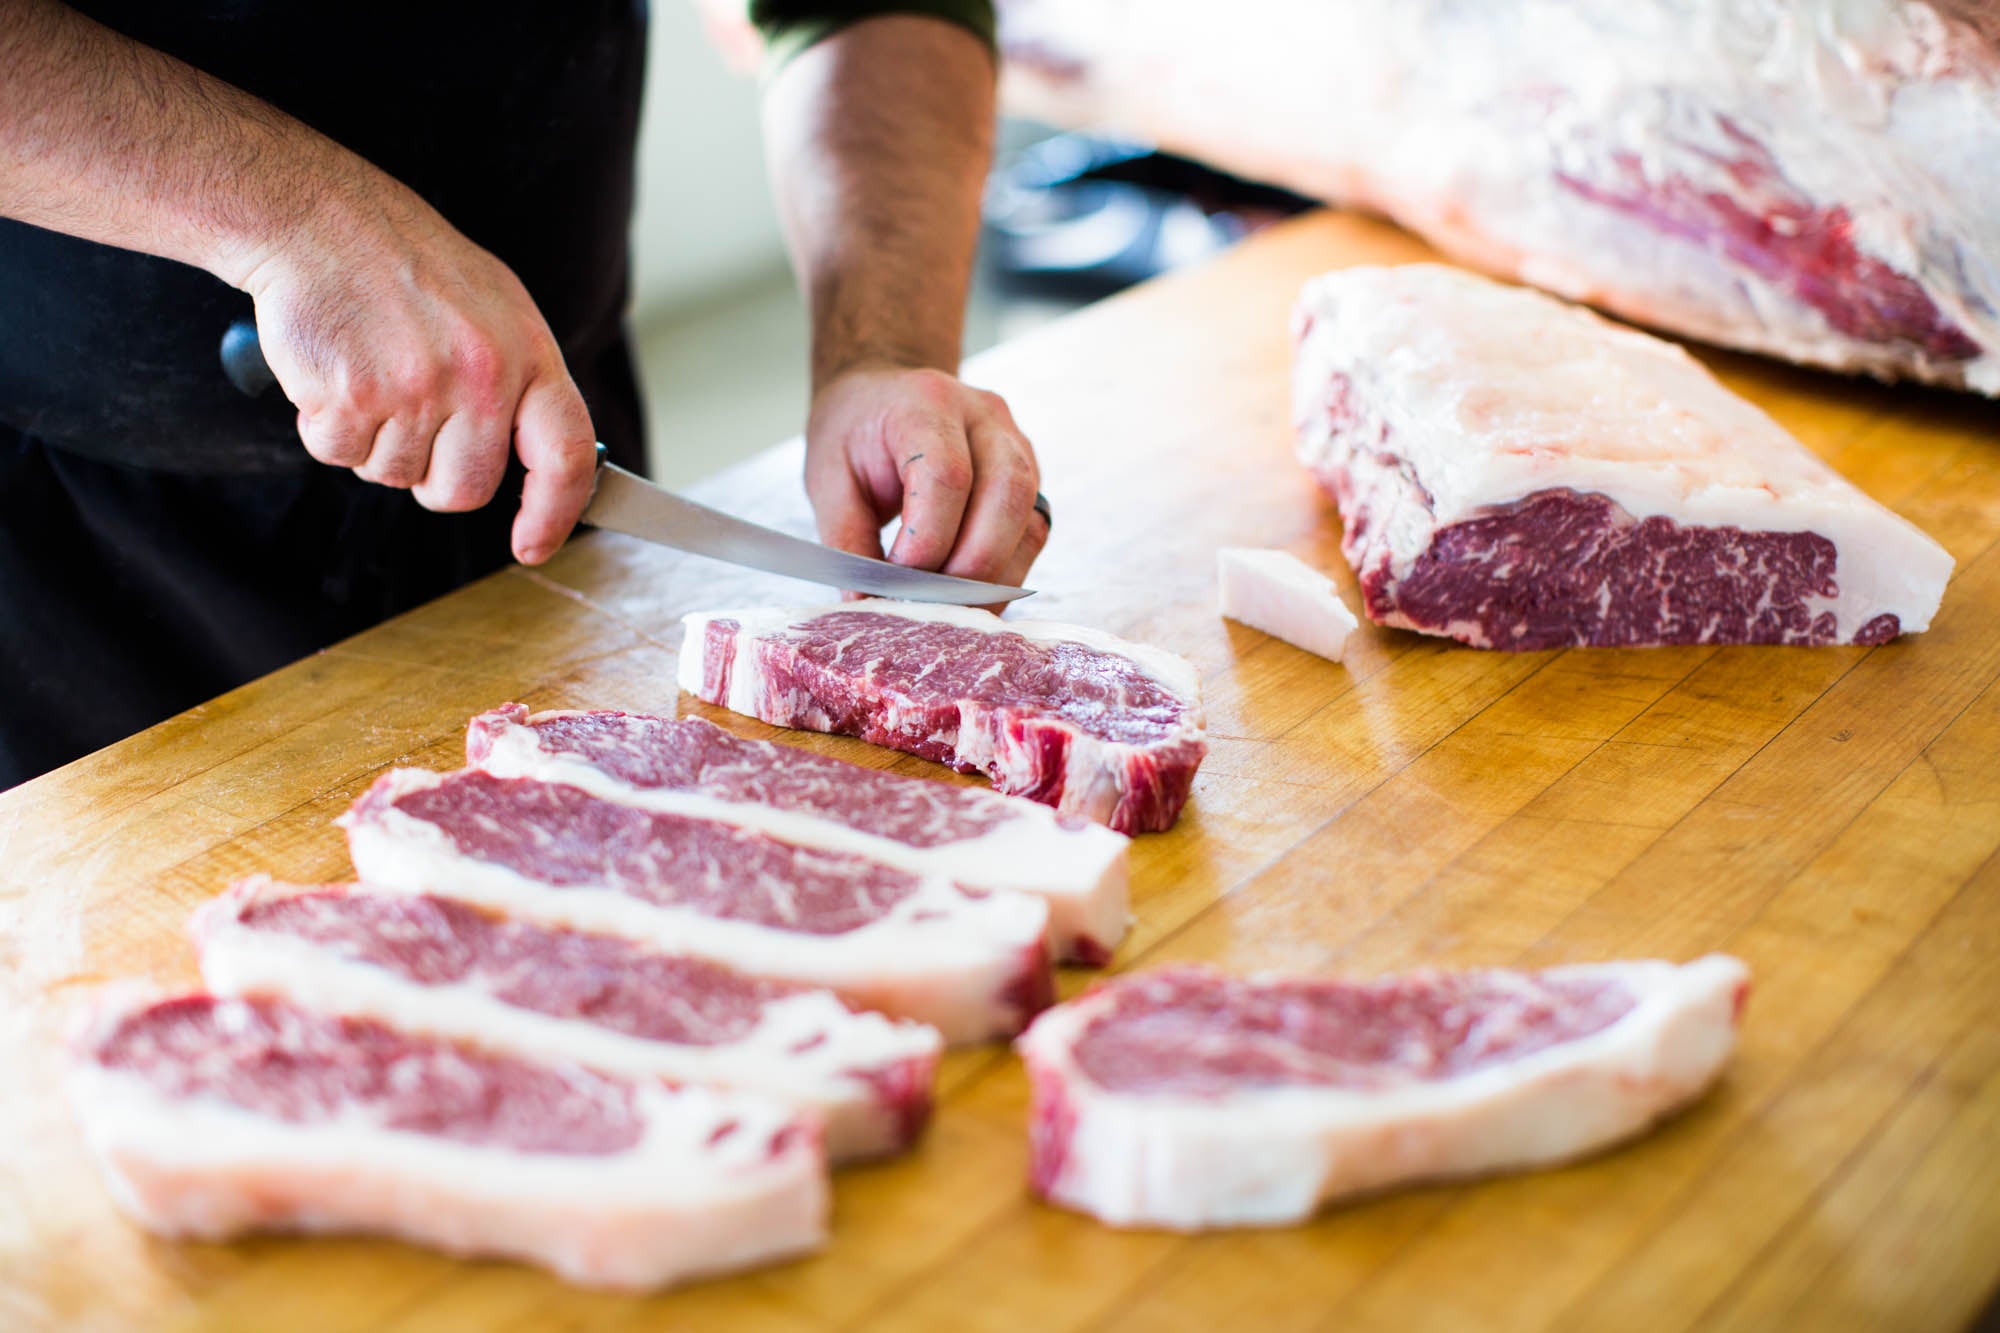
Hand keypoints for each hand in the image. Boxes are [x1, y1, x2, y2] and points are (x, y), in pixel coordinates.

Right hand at [238, 171, 597, 564]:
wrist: (318, 218)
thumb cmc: (406, 264)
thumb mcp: (496, 307)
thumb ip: (522, 383)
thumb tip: (545, 460)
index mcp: (528, 353)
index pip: (567, 456)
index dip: (555, 513)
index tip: (533, 545)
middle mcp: (482, 377)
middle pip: (464, 490)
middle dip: (432, 476)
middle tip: (412, 420)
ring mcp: (418, 389)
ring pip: (395, 476)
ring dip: (374, 443)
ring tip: (372, 371)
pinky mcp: (352, 396)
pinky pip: (339, 455)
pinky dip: (326, 427)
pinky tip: (335, 371)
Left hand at [804, 363, 1048, 600]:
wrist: (882, 395)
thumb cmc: (854, 432)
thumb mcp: (827, 477)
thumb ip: (845, 537)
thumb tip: (865, 601)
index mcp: (927, 404)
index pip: (947, 476)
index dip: (928, 541)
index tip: (897, 582)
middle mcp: (984, 416)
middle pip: (1006, 495)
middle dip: (972, 568)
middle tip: (930, 607)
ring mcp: (1016, 443)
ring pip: (1030, 519)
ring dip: (995, 578)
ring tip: (950, 609)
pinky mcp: (1029, 475)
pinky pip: (1032, 531)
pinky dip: (1005, 571)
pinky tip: (969, 592)